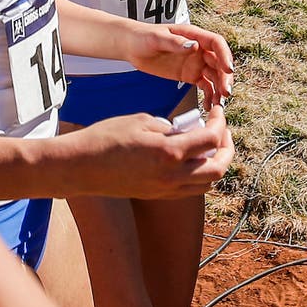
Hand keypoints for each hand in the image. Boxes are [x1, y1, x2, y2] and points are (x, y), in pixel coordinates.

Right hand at [58, 107, 235, 197]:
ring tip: (208, 145)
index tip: (217, 111)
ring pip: (207, 183)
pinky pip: (190, 190)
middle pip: (218, 168)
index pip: (211, 140)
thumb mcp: (141, 122)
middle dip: (227, 148)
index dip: (220, 123)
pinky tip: (191, 159)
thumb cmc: (105, 138)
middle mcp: (172, 176)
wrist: (79, 167)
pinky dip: (199, 175)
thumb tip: (186, 131)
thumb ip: (169, 126)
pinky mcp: (157, 195)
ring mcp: (165, 190)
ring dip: (215, 164)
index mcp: (169, 153)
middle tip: (221, 131)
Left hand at [125, 22, 234, 107]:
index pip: (216, 43)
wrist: (132, 47)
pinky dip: (209, 96)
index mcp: (194, 35)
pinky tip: (208, 105)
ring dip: (219, 89)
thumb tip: (194, 46)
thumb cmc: (143, 37)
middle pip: (219, 63)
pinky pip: (205, 86)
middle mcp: (199, 49)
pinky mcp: (190, 75)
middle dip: (225, 78)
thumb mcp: (157, 38)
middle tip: (225, 93)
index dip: (225, 56)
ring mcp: (195, 63)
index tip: (228, 70)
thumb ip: (176, 42)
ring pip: (214, 76)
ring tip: (218, 104)